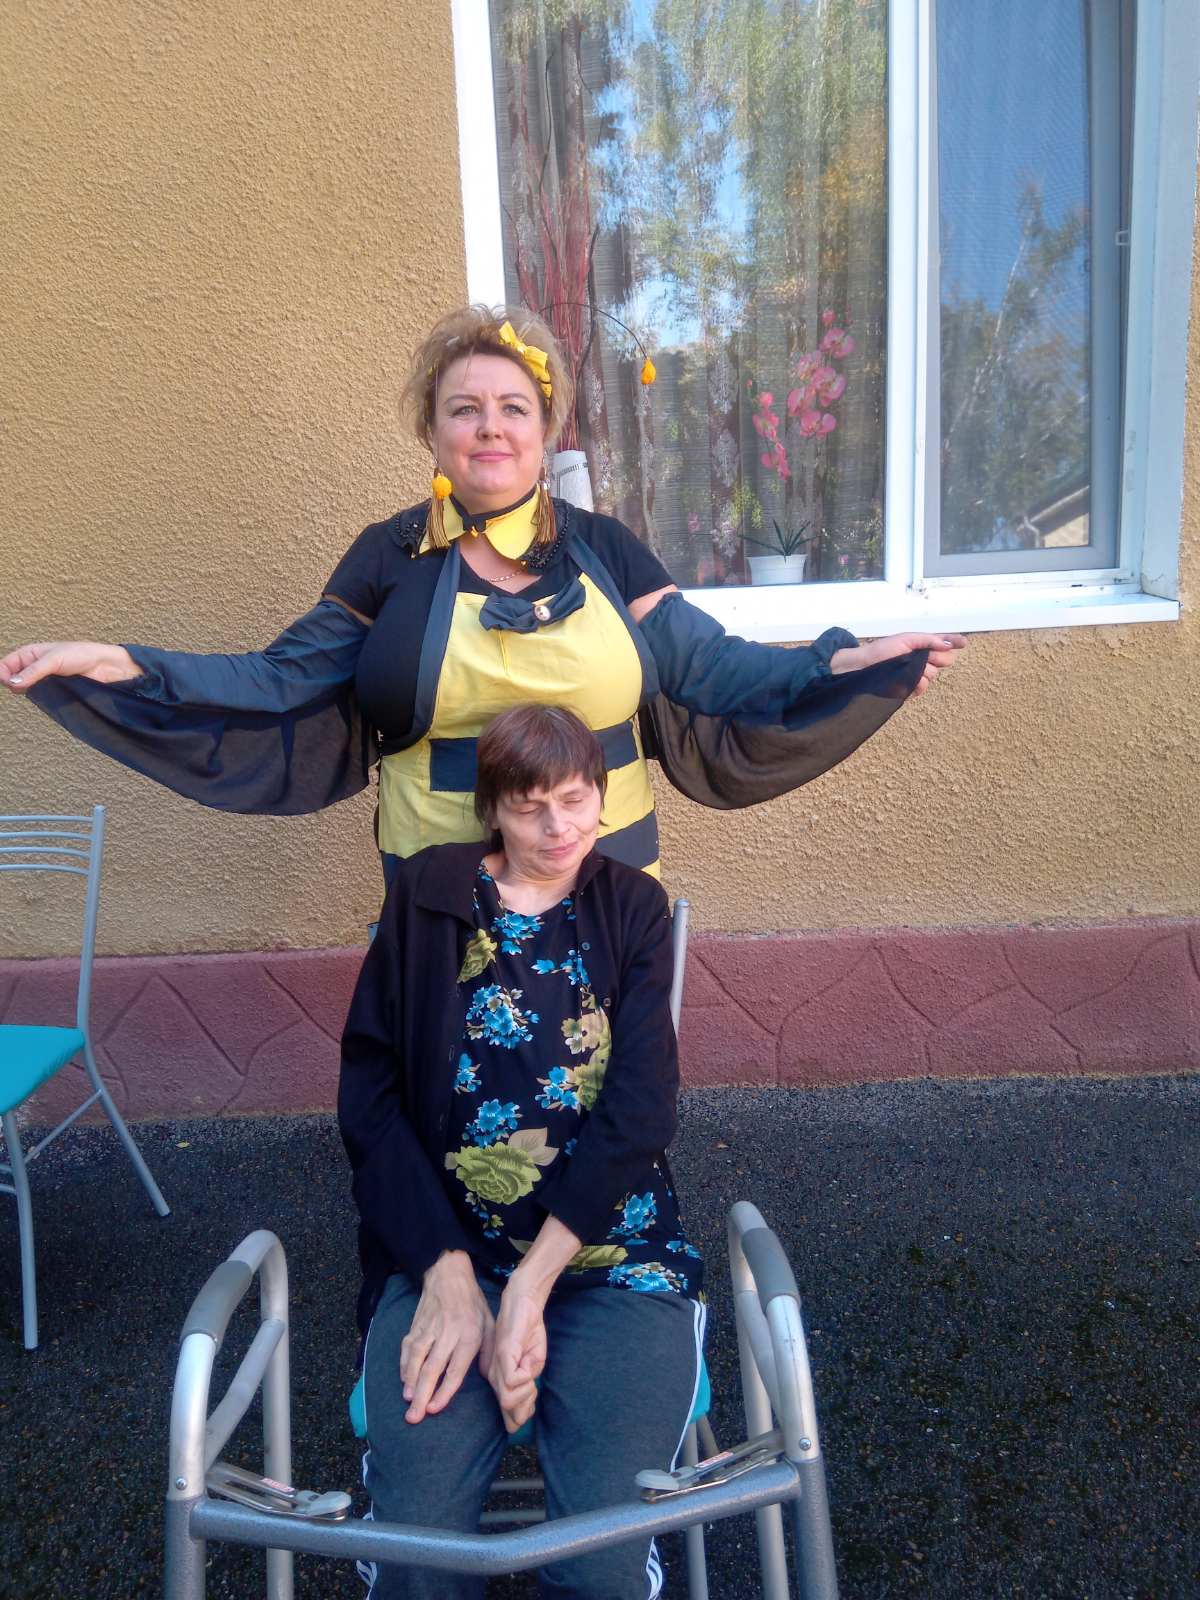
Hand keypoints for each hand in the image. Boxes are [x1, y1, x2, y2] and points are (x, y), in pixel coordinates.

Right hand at [1, 641, 140, 693]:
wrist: (105, 666)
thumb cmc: (81, 655)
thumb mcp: (54, 659)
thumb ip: (33, 671)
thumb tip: (13, 682)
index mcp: (30, 653)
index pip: (6, 664)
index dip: (2, 673)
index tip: (7, 682)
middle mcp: (33, 666)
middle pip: (11, 677)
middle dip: (11, 683)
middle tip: (21, 687)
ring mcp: (42, 679)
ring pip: (23, 688)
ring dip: (24, 690)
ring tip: (32, 690)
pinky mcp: (52, 690)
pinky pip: (38, 695)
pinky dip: (36, 696)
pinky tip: (40, 696)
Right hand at [400, 1251, 493, 1423]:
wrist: (449, 1274)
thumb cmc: (473, 1304)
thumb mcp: (490, 1324)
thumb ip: (489, 1352)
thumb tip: (488, 1378)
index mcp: (468, 1334)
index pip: (455, 1368)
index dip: (444, 1391)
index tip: (434, 1409)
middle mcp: (447, 1333)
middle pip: (432, 1368)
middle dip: (422, 1395)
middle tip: (414, 1417)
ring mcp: (429, 1328)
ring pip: (416, 1359)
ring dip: (410, 1382)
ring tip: (408, 1401)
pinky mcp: (416, 1324)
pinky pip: (407, 1348)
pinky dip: (404, 1366)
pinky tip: (404, 1381)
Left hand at [488, 1279, 548, 1433]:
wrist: (525, 1303)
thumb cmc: (529, 1332)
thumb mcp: (532, 1365)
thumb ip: (527, 1387)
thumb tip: (523, 1413)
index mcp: (500, 1380)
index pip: (508, 1415)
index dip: (524, 1414)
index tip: (533, 1398)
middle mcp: (494, 1376)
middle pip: (509, 1412)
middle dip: (527, 1405)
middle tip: (533, 1386)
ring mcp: (497, 1366)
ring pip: (508, 1399)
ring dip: (527, 1392)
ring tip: (530, 1375)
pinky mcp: (503, 1355)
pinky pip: (512, 1381)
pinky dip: (526, 1379)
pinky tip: (528, 1366)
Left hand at [829, 632, 966, 697]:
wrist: (864, 666)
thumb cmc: (883, 650)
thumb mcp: (906, 639)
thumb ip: (928, 640)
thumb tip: (947, 644)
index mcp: (923, 646)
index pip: (945, 643)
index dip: (954, 642)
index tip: (964, 642)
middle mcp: (923, 660)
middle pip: (945, 660)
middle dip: (937, 658)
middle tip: (924, 657)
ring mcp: (918, 675)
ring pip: (933, 675)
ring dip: (923, 671)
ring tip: (907, 668)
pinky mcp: (910, 688)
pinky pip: (923, 687)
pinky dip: (917, 684)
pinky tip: (907, 681)